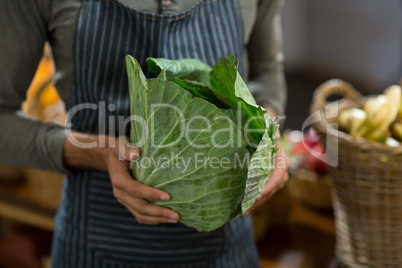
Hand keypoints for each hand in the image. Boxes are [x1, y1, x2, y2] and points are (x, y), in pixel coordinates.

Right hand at [63, 133, 179, 224]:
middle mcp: (120, 193)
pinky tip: (165, 218)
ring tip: (175, 219)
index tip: (168, 196)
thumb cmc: (118, 150)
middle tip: (176, 215)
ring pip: (141, 215)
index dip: (151, 194)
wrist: (110, 158)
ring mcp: (124, 200)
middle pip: (140, 207)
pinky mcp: (129, 203)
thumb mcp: (121, 145)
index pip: (136, 190)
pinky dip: (153, 219)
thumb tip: (136, 153)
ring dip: (158, 219)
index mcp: (119, 180)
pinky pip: (140, 215)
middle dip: (159, 212)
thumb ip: (127, 149)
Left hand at [244, 106, 289, 214]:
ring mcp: (277, 178)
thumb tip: (275, 135)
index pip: (277, 177)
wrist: (269, 134)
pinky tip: (244, 207)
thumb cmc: (266, 133)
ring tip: (242, 213)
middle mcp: (282, 172)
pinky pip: (264, 192)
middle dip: (258, 201)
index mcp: (282, 161)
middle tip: (244, 210)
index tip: (257, 196)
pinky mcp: (270, 181)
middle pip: (271, 190)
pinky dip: (255, 200)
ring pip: (267, 194)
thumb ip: (270, 134)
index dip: (267, 188)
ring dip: (256, 204)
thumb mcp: (266, 132)